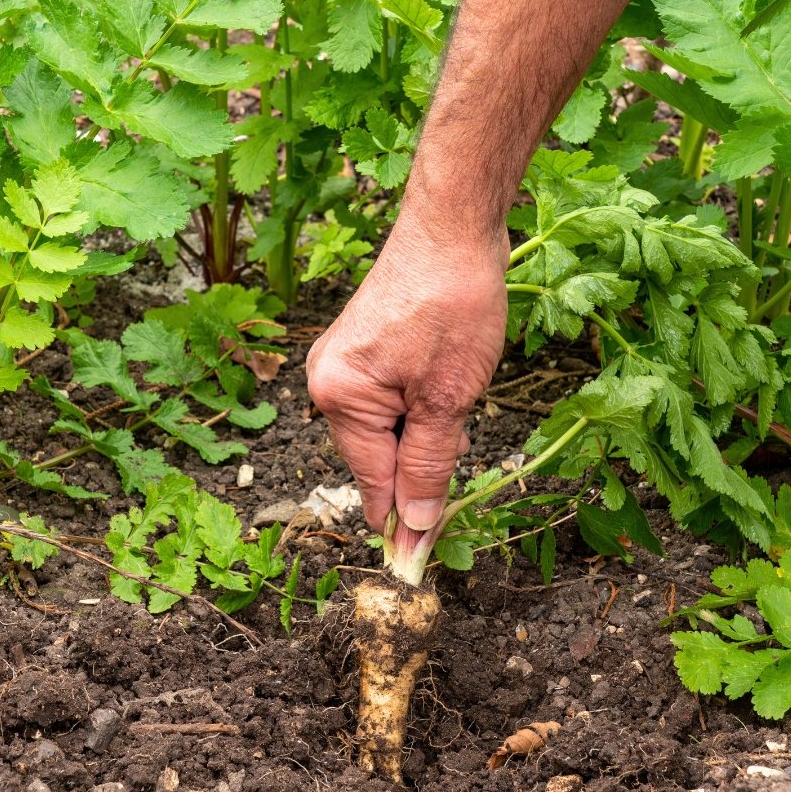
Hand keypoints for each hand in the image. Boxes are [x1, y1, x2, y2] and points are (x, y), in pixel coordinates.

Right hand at [306, 221, 508, 547]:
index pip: (374, 483)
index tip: (422, 564)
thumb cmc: (453, 304)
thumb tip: (413, 528)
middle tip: (464, 442)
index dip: (404, 521)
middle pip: (376, 459)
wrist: (454, 227)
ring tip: (459, 397)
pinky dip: (418, 410)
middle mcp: (326, 383)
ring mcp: (339, 364)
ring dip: (423, 435)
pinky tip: (447, 387)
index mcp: (338, 397)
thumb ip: (429, 467)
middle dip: (420, 466)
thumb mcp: (449, 399)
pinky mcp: (359, 350)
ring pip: (386, 432)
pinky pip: (387, 403)